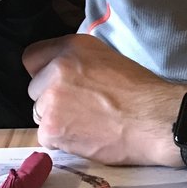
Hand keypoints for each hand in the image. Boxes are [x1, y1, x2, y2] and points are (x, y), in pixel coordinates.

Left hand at [24, 33, 186, 165]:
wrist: (154, 120)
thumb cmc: (140, 91)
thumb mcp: (107, 58)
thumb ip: (78, 60)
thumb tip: (61, 71)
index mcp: (72, 47)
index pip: (32, 57)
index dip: (44, 72)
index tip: (56, 83)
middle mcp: (57, 69)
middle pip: (35, 89)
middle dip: (51, 99)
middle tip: (78, 107)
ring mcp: (52, 99)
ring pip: (39, 114)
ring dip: (56, 120)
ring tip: (85, 123)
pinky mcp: (52, 128)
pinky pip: (45, 137)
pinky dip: (62, 140)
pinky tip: (85, 137)